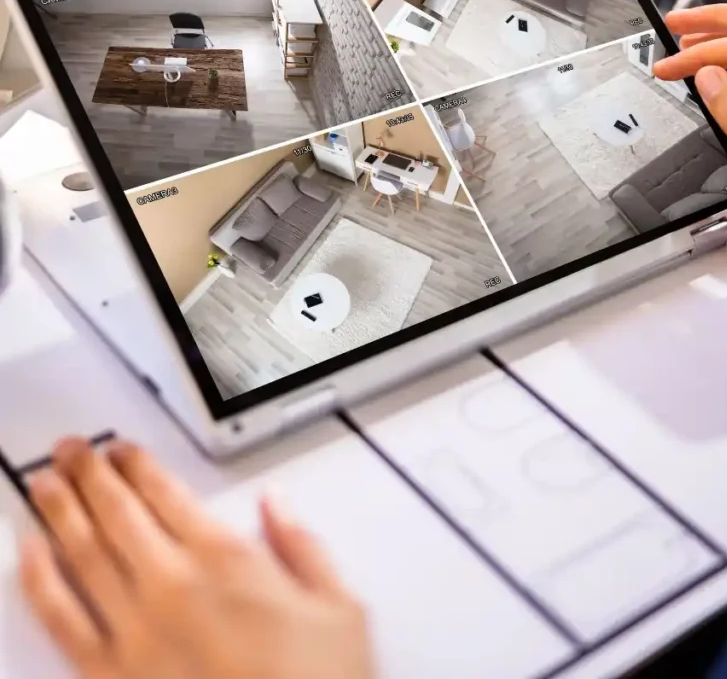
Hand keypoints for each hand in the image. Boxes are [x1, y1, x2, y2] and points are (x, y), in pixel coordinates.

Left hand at [19, 438, 374, 678]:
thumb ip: (302, 547)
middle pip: (117, 513)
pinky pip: (62, 620)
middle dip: (89, 473)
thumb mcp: (339, 609)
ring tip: (45, 480)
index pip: (167, 494)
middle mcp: (174, 588)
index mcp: (228, 561)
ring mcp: (135, 635)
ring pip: (84, 554)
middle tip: (71, 449)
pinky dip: (41, 580)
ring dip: (60, 510)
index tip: (122, 448)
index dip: (137, 465)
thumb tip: (275, 504)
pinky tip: (32, 553)